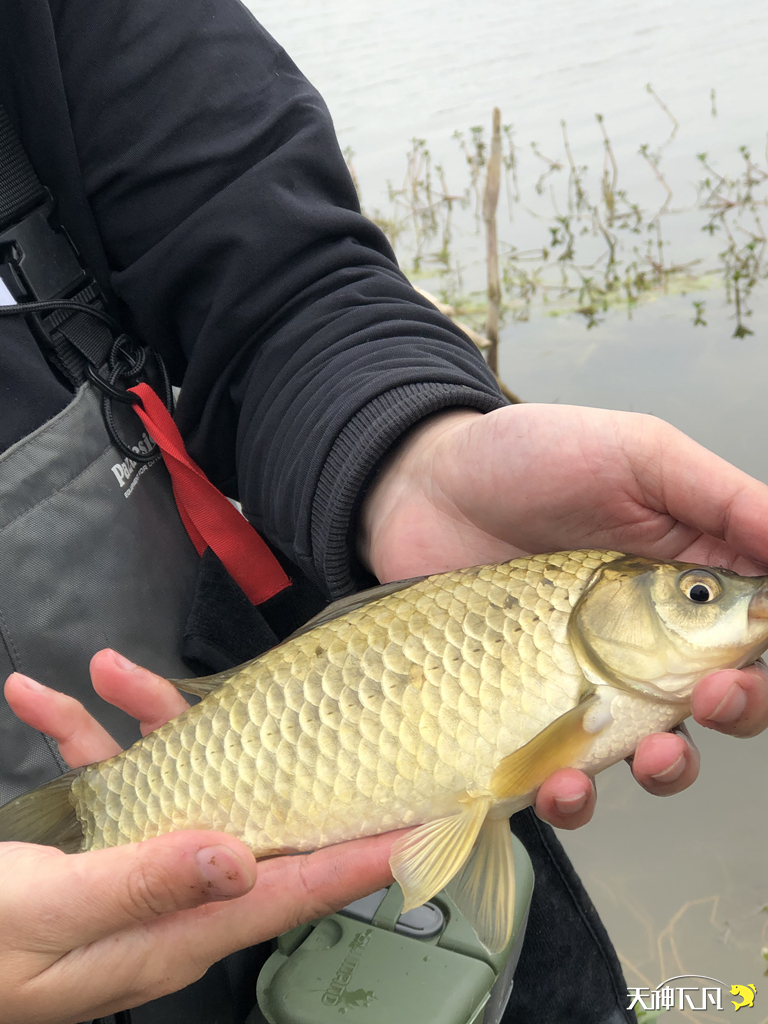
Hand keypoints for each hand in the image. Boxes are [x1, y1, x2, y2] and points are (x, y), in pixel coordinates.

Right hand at [1, 652, 396, 1023]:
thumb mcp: (50, 915)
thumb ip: (142, 884)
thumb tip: (238, 857)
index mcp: (177, 928)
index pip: (295, 889)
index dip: (362, 856)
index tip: (422, 819)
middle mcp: (169, 895)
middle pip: (242, 810)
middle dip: (260, 747)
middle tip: (288, 689)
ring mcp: (131, 866)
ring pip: (168, 775)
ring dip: (140, 718)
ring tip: (105, 668)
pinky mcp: (89, 846)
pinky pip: (99, 779)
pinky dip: (75, 736)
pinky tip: (37, 700)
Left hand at [359, 404, 767, 827]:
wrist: (422, 484)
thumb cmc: (528, 456)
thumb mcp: (636, 455)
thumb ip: (722, 497)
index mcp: (686, 579)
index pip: (755, 634)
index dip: (766, 661)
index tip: (748, 663)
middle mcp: (648, 637)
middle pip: (722, 698)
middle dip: (738, 711)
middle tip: (714, 696)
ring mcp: (586, 678)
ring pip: (653, 745)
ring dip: (668, 766)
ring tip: (651, 753)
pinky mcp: (525, 709)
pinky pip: (561, 769)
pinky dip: (573, 792)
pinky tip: (563, 781)